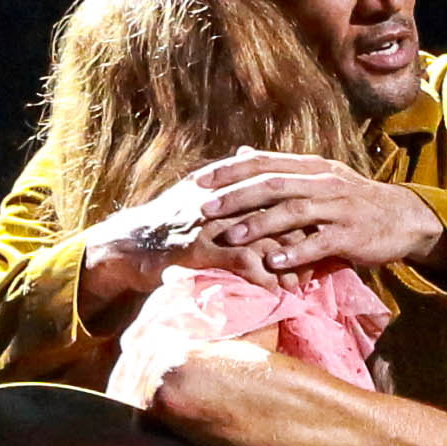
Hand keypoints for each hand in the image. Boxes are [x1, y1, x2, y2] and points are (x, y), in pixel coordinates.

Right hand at [78, 161, 305, 309]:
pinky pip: (242, 262)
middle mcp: (222, 199)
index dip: (301, 211)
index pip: (276, 190)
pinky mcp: (199, 249)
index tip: (320, 232)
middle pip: (278, 214)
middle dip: (301, 239)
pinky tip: (276, 292)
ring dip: (287, 263)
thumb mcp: (196, 190)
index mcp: (226, 184)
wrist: (126, 245)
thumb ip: (227, 176)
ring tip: (301, 283)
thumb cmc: (166, 221)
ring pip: (264, 238)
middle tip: (319, 261)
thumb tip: (249, 153)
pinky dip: (264, 277)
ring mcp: (211, 224)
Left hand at [195, 148, 446, 276]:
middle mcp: (324, 182)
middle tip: (204, 210)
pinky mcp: (352, 235)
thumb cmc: (355, 201)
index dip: (230, 172)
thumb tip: (240, 153)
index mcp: (313, 167)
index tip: (198, 182)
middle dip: (236, 197)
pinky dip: (295, 252)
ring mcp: (339, 208)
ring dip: (259, 224)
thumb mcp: (321, 177)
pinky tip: (273, 262)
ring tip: (230, 238)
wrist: (404, 218)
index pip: (264, 163)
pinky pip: (320, 242)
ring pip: (293, 211)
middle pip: (273, 184)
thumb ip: (281, 168)